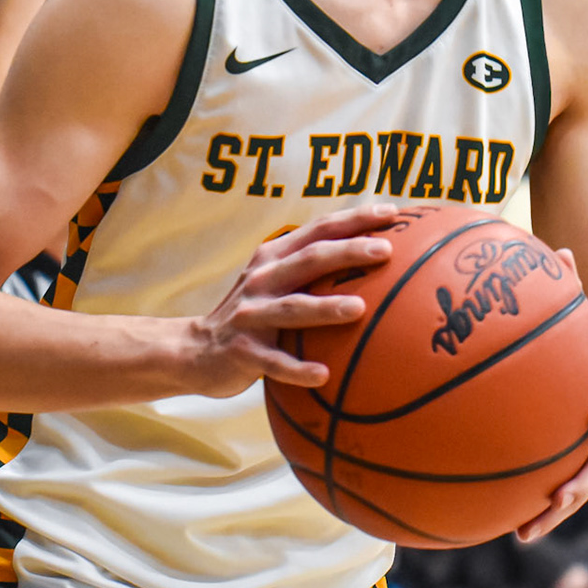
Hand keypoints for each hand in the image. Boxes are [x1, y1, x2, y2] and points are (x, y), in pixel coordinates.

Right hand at [186, 204, 397, 397]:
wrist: (195, 349)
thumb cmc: (254, 313)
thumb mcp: (276, 281)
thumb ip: (313, 269)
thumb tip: (376, 260)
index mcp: (274, 257)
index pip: (319, 229)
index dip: (354, 218)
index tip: (392, 212)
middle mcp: (262, 279)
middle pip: (310, 259)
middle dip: (348, 251)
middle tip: (386, 250)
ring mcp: (251, 315)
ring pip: (293, 308)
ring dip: (326, 307)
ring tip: (359, 308)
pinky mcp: (243, 351)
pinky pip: (275, 362)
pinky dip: (298, 368)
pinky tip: (324, 375)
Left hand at [518, 253, 587, 542]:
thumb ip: (576, 293)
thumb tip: (560, 249)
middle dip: (586, 474)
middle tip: (569, 488)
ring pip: (580, 490)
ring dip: (559, 509)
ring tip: (535, 525)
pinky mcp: (581, 476)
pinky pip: (562, 500)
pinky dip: (544, 517)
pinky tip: (516, 533)